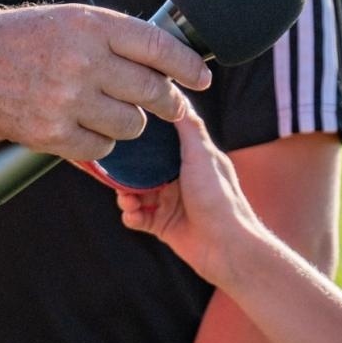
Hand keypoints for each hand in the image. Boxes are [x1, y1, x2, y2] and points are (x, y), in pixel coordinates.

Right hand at [0, 4, 210, 159]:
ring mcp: (69, 100)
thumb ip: (103, 35)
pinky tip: (87, 133)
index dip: (187, 65)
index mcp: (89, 24)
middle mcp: (84, 60)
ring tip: (113, 115)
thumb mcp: (59, 19)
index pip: (158, 46)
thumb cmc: (4, 40)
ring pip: (131, 124)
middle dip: (167, 101)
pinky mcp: (52, 134)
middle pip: (152, 90)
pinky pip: (101, 150)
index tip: (201, 77)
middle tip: (170, 105)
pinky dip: (100, 146)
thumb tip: (150, 53)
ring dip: (130, 124)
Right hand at [116, 103, 269, 289]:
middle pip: (141, 166)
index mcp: (190, 158)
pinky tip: (133, 214)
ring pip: (134, 191)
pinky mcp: (162, 225)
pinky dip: (131, 215)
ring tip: (126, 198)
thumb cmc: (220, 199)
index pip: (159, 140)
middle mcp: (178, 177)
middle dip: (126, 168)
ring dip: (125, 193)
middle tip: (114, 169)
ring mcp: (169, 202)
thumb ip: (188, 127)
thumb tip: (176, 94)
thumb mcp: (204, 155)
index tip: (123, 128)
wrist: (227, 248)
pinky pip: (137, 216)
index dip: (141, 135)